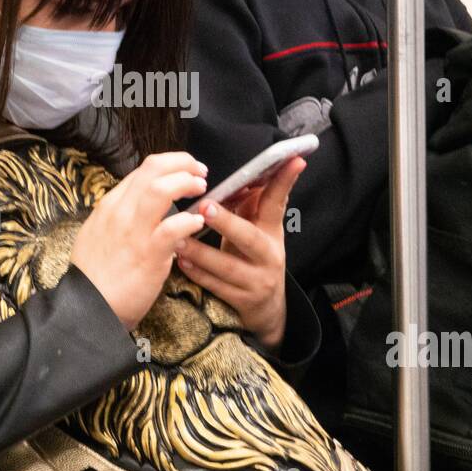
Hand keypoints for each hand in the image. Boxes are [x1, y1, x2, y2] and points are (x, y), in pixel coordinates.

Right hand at [71, 152, 207, 331]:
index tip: (185, 171)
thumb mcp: (100, 235)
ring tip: (201, 189)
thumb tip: (149, 213)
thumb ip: (122, 220)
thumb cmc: (96, 276)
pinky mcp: (148, 253)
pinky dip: (189, 220)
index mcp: (110, 205)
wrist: (87, 307)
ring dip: (185, 183)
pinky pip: (173, 227)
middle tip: (199, 173)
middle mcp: (120, 211)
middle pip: (153, 169)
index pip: (143, 171)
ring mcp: (134, 231)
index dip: (169, 165)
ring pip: (160, 188)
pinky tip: (197, 223)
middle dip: (182, 163)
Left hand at [174, 156, 306, 351]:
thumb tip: (247, 173)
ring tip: (178, 240)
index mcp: (272, 232)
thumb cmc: (255, 260)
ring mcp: (257, 281)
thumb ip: (252, 206)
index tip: (293, 160)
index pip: (278, 202)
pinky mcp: (243, 301)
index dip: (284, 181)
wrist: (268, 311)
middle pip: (249, 237)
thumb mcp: (260, 233)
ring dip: (201, 253)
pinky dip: (198, 275)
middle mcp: (269, 255)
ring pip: (228, 266)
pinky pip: (217, 287)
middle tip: (205, 206)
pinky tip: (181, 264)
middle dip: (227, 222)